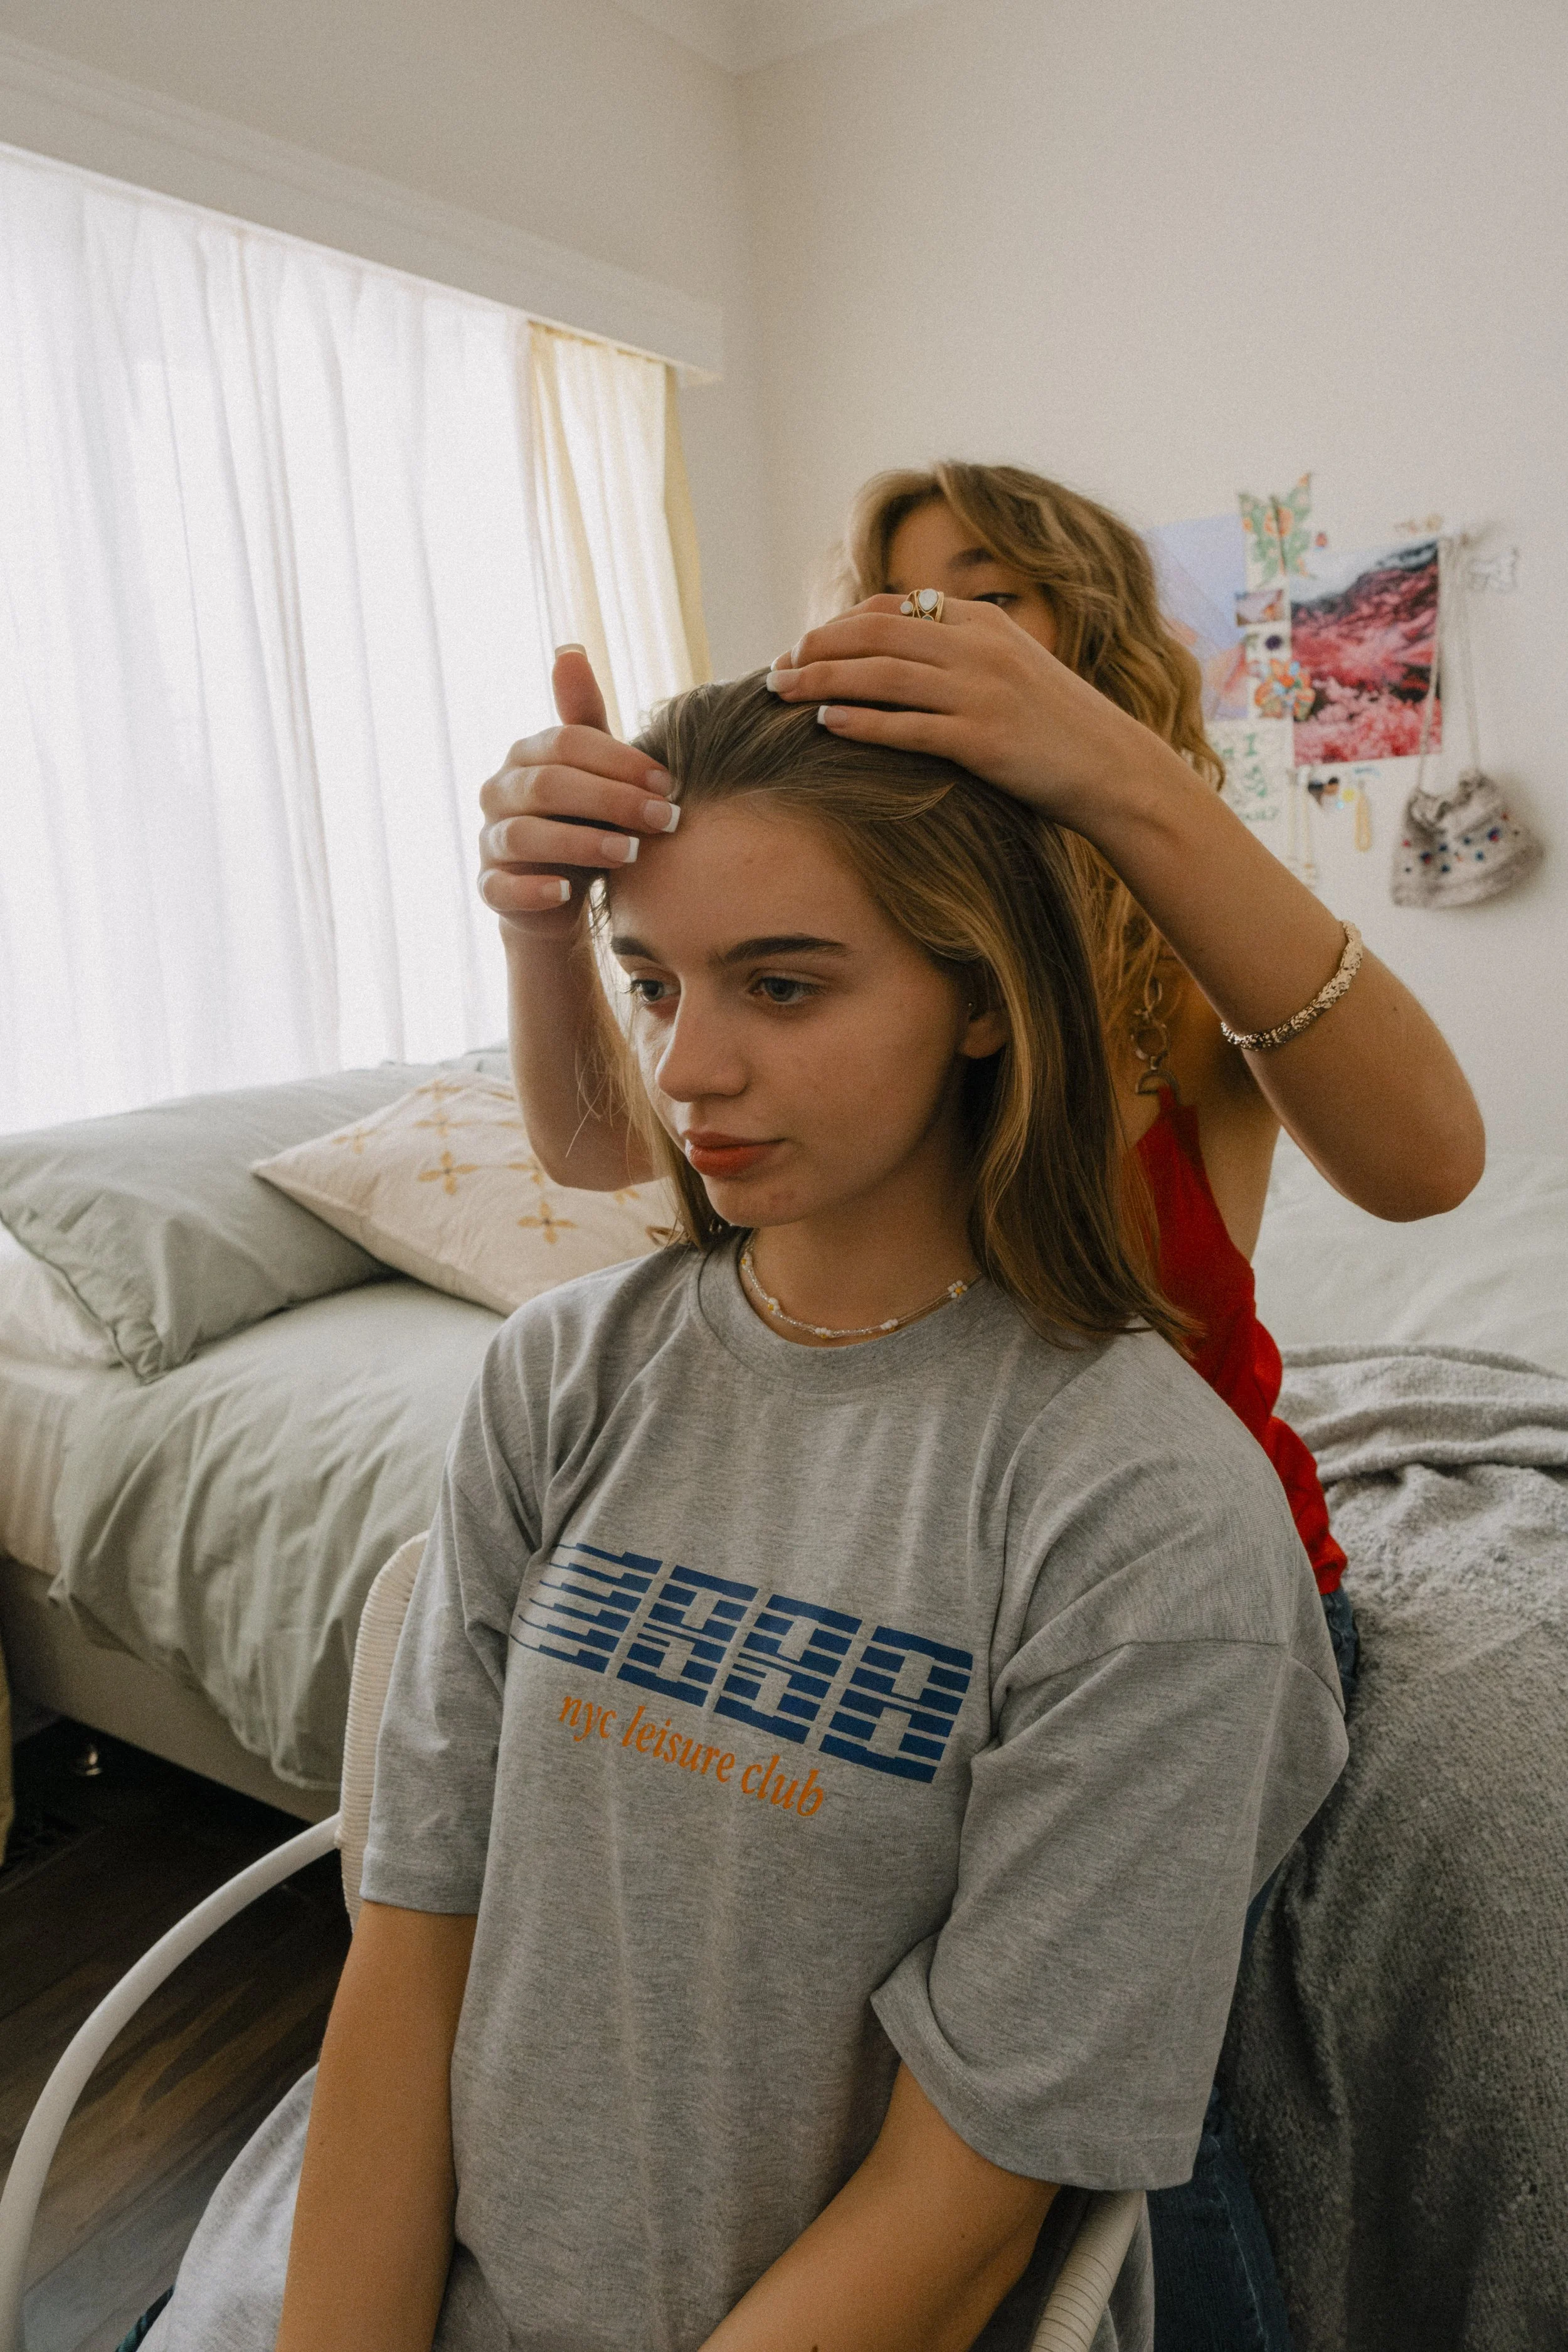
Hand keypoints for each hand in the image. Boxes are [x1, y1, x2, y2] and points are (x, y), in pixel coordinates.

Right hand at [477, 649, 679, 941]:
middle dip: (611, 801)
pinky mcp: (491, 887)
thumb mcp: (593, 768)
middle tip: (664, 819)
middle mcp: (500, 791)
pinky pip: (502, 888)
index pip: (568, 743)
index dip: (620, 762)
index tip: (670, 785)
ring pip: (525, 835)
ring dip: (580, 844)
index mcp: (528, 755)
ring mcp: (491, 840)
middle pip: (549, 785)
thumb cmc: (584, 819)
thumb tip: (569, 649)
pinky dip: (532, 890)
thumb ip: (585, 717)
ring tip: (631, 854)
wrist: (562, 891)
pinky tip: (567, 892)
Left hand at [766, 596, 1174, 832]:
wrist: (1114, 769)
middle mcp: (980, 649)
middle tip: (776, 667)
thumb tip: (899, 658)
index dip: (839, 625)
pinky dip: (861, 722)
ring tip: (782, 691)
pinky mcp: (982, 741)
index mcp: (985, 625)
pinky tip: (825, 723)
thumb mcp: (1014, 670)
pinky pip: (907, 727)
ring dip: (824, 680)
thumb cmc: (1058, 728)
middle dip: (817, 647)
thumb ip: (961, 655)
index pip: (893, 610)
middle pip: (876, 635)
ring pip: (883, 676)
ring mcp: (981, 693)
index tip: (805, 644)